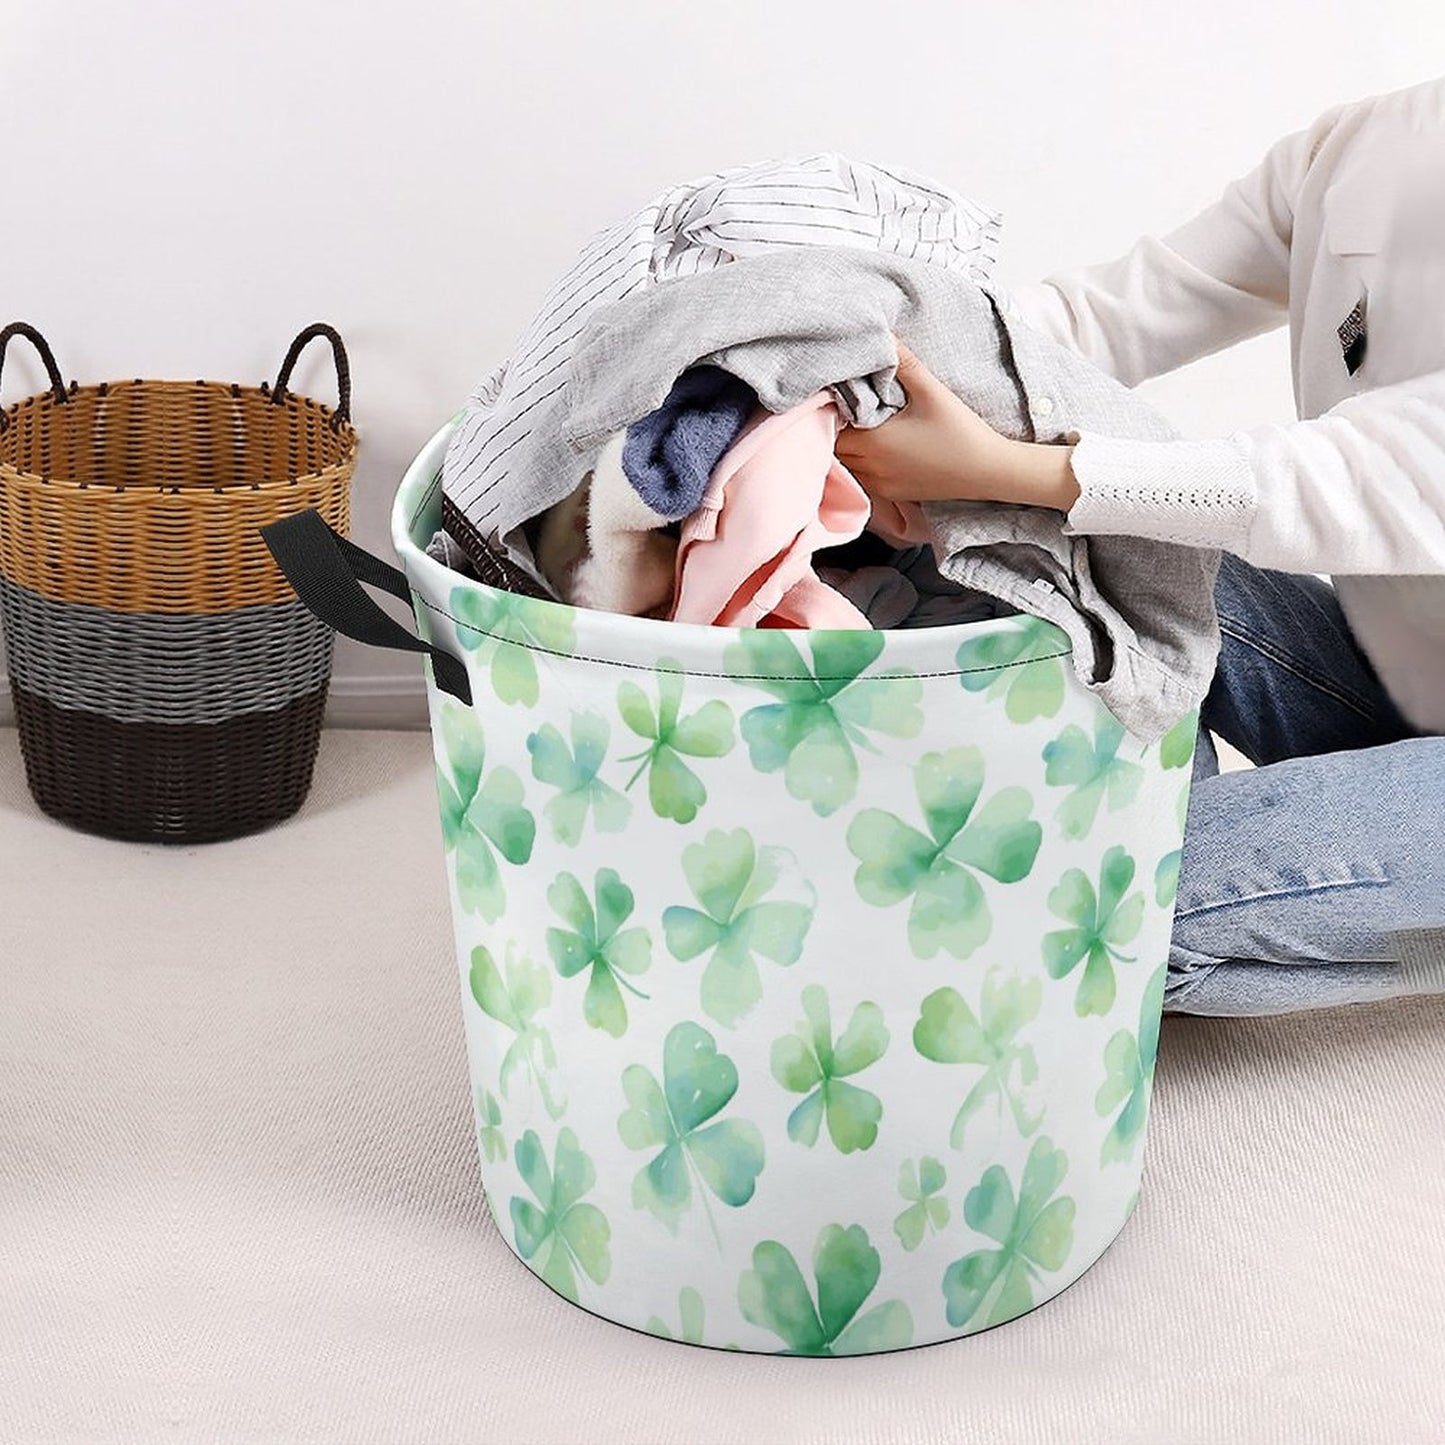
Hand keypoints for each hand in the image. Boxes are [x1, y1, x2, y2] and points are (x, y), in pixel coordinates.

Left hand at [835, 340, 1079, 511]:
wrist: (987, 471)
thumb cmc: (960, 430)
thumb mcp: (931, 391)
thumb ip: (904, 362)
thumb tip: (883, 333)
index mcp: (873, 442)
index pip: (830, 428)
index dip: (829, 411)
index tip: (837, 395)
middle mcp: (870, 468)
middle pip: (833, 448)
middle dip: (834, 429)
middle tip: (845, 408)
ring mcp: (879, 484)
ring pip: (846, 466)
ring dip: (847, 449)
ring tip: (859, 427)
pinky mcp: (891, 494)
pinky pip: (862, 479)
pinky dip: (861, 465)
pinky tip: (876, 449)